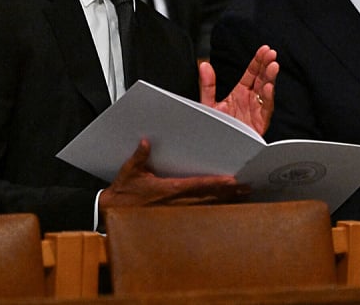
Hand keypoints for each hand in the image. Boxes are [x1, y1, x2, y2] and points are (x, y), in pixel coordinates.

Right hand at [99, 140, 250, 212]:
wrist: (112, 214)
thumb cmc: (123, 193)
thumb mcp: (129, 172)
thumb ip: (140, 157)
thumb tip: (146, 142)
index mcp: (169, 189)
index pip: (198, 185)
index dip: (217, 184)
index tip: (233, 181)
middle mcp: (177, 202)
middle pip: (209, 197)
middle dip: (229, 193)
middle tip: (247, 187)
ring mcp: (178, 212)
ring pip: (207, 206)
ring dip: (225, 201)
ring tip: (243, 195)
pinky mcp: (175, 217)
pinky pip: (199, 213)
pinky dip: (214, 208)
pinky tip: (225, 206)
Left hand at [199, 45, 278, 135]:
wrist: (217, 150)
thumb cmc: (216, 128)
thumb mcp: (209, 104)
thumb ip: (207, 84)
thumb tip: (204, 65)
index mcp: (240, 93)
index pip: (251, 73)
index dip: (258, 61)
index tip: (264, 50)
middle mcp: (250, 100)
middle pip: (261, 79)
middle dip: (267, 66)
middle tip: (271, 54)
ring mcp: (256, 111)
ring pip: (267, 91)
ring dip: (270, 78)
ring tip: (273, 66)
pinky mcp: (259, 123)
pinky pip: (266, 109)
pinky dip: (268, 98)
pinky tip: (269, 88)